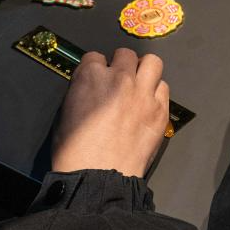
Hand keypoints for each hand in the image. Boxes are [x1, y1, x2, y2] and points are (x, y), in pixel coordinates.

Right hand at [53, 49, 169, 176]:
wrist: (99, 175)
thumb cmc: (76, 151)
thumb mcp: (65, 114)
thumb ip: (80, 91)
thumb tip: (89, 88)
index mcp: (91, 77)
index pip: (95, 57)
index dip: (96, 68)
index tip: (98, 77)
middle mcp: (120, 78)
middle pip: (126, 54)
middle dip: (122, 64)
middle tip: (120, 78)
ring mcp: (143, 93)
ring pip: (152, 62)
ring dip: (144, 70)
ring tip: (140, 83)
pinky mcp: (160, 109)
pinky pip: (164, 87)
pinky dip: (157, 92)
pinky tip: (149, 102)